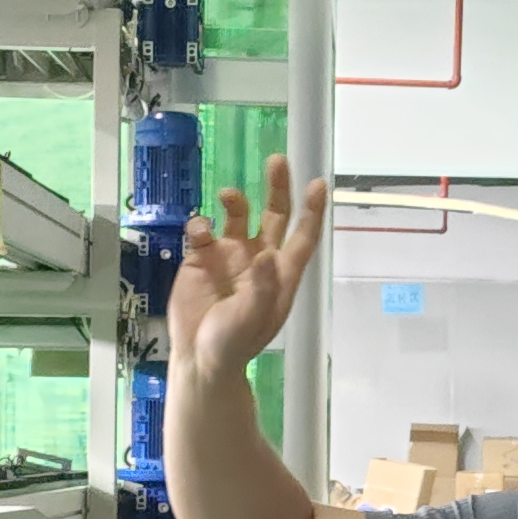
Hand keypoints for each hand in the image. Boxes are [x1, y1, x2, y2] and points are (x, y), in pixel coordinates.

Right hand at [172, 155, 327, 383]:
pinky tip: (198, 231)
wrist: (198, 358)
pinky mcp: (200, 258)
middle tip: (277, 160)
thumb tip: (266, 254)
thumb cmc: (233, 343)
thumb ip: (261, 287)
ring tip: (230, 196)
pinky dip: (201, 224)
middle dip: (277, 188)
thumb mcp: (251, 319)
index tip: (319, 183)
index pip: (302, 236)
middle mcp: (258, 258)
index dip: (312, 211)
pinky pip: (203, 230)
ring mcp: (229, 255)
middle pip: (273, 215)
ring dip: (236, 201)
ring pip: (237, 215)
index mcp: (280, 274)